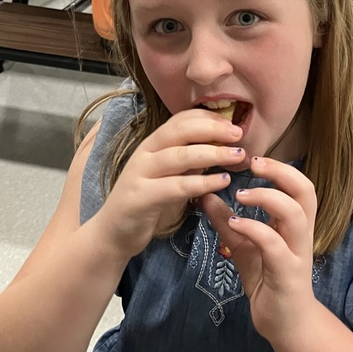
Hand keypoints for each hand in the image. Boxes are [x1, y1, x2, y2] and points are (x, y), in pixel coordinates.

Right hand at [94, 110, 244, 260]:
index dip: (208, 118)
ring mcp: (140, 174)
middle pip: (179, 131)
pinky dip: (201, 182)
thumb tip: (222, 146)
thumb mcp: (171, 176)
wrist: (114, 232)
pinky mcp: (141, 197)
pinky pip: (176, 187)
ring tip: (237, 156)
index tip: (233, 123)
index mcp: (152, 144)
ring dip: (212, 153)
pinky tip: (222, 181)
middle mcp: (145, 154)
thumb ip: (191, 161)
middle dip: (212, 129)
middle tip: (238, 134)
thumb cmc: (147, 201)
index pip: (180, 120)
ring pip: (179, 156)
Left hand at [201, 156, 318, 341]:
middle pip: (306, 190)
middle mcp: (301, 234)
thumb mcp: (244, 248)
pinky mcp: (287, 273)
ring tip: (241, 195)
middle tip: (253, 163)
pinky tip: (235, 223)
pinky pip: (274, 244)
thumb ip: (228, 223)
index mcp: (295, 224)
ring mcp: (296, 253)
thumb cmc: (269, 282)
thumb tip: (205, 196)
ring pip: (294, 213)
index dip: (280, 167)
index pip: (299, 185)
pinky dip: (254, 229)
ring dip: (267, 198)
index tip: (253, 158)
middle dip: (281, 172)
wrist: (287, 325)